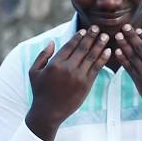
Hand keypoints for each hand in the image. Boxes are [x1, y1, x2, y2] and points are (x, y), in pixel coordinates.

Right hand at [26, 25, 110, 140]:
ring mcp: (78, 77)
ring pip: (91, 57)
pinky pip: (96, 68)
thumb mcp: (34, 72)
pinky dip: (103, 58)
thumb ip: (42, 55)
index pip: (69, 46)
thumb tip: (52, 42)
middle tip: (96, 27)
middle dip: (90, 37)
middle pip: (82, 48)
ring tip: (104, 36)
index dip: (78, 37)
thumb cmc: (39, 91)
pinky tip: (108, 51)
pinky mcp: (86, 85)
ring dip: (99, 45)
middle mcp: (67, 68)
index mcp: (55, 64)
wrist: (48, 113)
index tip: (84, 31)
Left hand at [114, 24, 141, 124]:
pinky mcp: (140, 84)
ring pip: (133, 58)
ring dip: (124, 45)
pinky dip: (123, 60)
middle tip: (124, 27)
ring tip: (118, 36)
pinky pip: (129, 69)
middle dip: (131, 37)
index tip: (137, 29)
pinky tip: (117, 51)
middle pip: (141, 49)